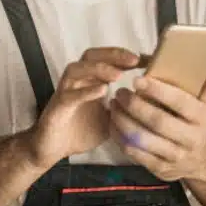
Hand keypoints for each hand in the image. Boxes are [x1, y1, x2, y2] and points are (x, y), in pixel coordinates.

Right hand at [30, 47, 141, 167]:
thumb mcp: (112, 118)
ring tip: (118, 75)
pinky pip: (70, 95)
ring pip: (78, 69)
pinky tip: (102, 91)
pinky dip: (86, 92)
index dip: (127, 56)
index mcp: (91, 80)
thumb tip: (152, 102)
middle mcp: (78, 81)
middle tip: (134, 60)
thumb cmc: (82, 130)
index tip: (149, 58)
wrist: (52, 150)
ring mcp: (66, 91)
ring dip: (99, 69)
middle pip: (92, 55)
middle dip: (113, 55)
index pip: (108, 59)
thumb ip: (127, 107)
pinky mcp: (57, 107)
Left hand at [109, 69, 205, 181]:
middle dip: (135, 106)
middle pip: (158, 122)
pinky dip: (120, 138)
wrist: (199, 161)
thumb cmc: (196, 124)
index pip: (179, 102)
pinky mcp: (160, 169)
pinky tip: (113, 124)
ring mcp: (175, 157)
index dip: (157, 91)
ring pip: (143, 140)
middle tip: (120, 93)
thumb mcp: (204, 105)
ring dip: (123, 122)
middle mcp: (191, 139)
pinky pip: (135, 154)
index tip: (137, 80)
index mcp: (201, 118)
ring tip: (113, 106)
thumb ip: (205, 86)